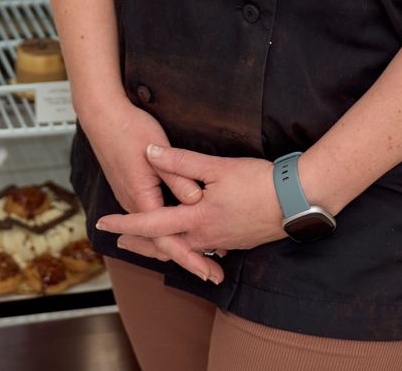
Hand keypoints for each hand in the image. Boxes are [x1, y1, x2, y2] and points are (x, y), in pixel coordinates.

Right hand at [81, 95, 223, 283]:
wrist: (102, 117)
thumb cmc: (130, 129)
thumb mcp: (157, 150)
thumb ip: (178, 177)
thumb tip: (197, 201)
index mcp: (141, 198)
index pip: (168, 239)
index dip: (190, 258)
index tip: (208, 271)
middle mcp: (134, 205)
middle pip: (162, 244)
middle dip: (188, 260)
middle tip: (213, 275)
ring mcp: (132, 199)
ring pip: (156, 235)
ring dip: (178, 248)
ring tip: (203, 261)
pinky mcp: (134, 192)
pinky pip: (152, 222)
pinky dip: (168, 234)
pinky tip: (181, 234)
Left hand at [96, 147, 286, 253]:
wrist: (298, 201)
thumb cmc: (259, 182)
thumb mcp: (218, 167)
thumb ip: (181, 161)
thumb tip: (151, 153)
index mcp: (196, 219)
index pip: (151, 224)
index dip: (125, 223)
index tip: (103, 224)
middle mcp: (206, 237)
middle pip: (164, 245)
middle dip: (140, 244)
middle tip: (119, 242)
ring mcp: (222, 241)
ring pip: (185, 248)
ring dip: (164, 246)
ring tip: (150, 244)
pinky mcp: (236, 241)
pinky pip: (205, 248)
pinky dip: (190, 246)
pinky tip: (191, 240)